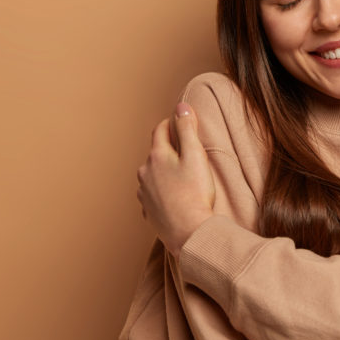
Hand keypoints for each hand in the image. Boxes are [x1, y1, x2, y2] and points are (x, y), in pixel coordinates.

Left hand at [136, 102, 215, 256]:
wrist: (189, 233)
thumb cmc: (195, 194)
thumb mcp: (196, 156)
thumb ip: (188, 129)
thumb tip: (181, 107)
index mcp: (157, 156)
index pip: (160, 130)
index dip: (171, 123)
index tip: (181, 123)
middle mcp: (145, 173)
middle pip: (156, 153)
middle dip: (169, 149)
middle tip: (187, 152)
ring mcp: (144, 193)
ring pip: (153, 174)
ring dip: (164, 172)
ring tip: (182, 178)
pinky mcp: (148, 211)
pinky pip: (153, 195)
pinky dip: (162, 192)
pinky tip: (176, 198)